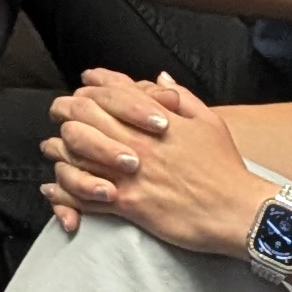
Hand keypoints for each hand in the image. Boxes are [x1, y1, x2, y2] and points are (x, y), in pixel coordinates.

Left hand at [40, 67, 267, 255]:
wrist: (239, 212)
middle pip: (80, 115)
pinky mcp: (128, 204)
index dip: (90, 86)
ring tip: (52, 149)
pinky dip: (63, 192)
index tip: (84, 86)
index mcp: (153, 119)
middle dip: (64, 112)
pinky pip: (82, 195)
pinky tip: (53, 188)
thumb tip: (157, 78)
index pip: (107, 91)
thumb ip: (179, 96)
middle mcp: (135, 142)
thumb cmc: (226, 168)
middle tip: (59, 115)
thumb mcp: (209, 121)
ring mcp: (128, 173)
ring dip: (58, 149)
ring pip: (74, 153)